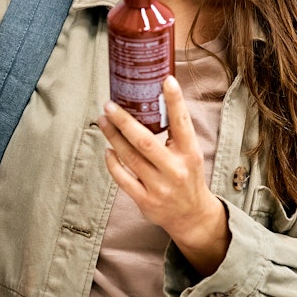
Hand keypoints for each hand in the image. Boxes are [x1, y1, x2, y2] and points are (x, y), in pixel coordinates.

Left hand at [99, 76, 230, 276]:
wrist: (192, 216)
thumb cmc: (187, 177)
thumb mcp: (189, 154)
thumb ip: (175, 134)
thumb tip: (154, 101)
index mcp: (189, 153)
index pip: (182, 123)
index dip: (175, 101)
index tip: (166, 80)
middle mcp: (175, 170)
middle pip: (145, 141)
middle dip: (124, 122)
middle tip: (109, 105)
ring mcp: (159, 187)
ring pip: (130, 157)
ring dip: (113, 137)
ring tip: (104, 121)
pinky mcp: (145, 201)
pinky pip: (123, 179)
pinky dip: (113, 163)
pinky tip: (108, 150)